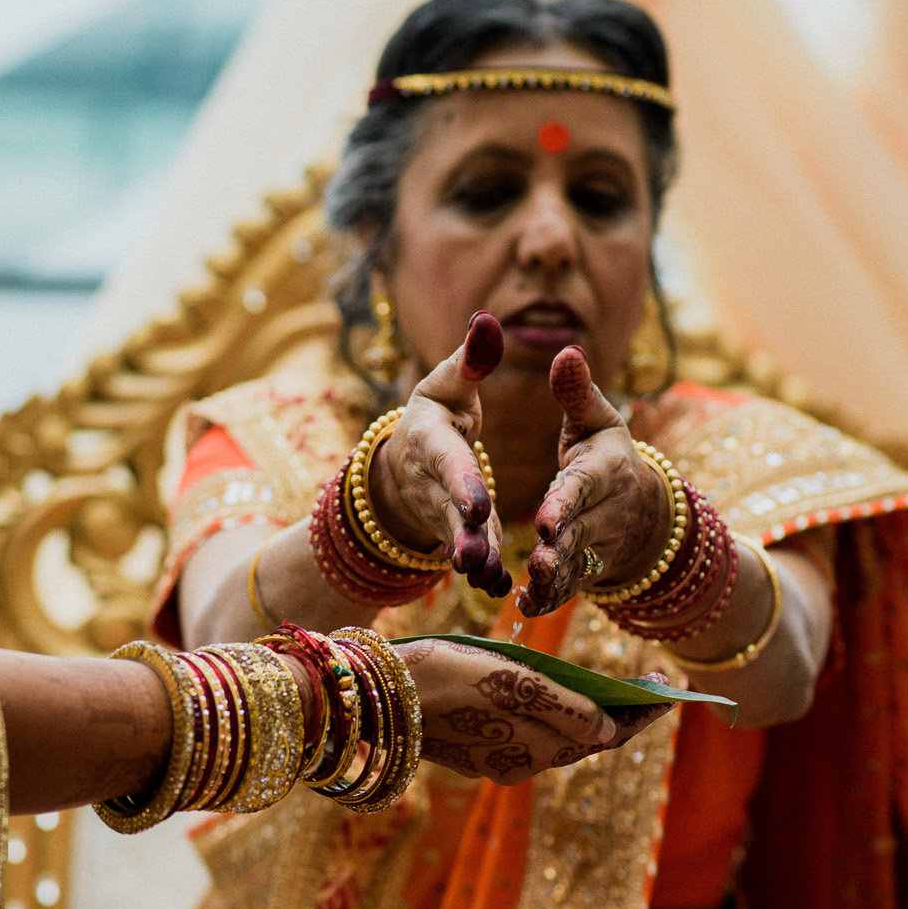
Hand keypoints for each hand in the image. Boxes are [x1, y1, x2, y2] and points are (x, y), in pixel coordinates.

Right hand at [367, 313, 511, 596]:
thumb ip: (470, 359)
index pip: (447, 462)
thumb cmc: (435, 415)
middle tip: (476, 556)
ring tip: (490, 579)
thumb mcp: (448, 384)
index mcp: (430, 441)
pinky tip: (503, 589)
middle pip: (447, 510)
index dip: (461, 483)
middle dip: (461, 534)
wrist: (404, 465)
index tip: (478, 504)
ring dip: (474, 561)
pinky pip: (470, 555)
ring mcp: (440, 514)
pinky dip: (485, 573)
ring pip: (457, 541)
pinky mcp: (455, 536)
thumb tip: (488, 320)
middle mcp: (431, 483)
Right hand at [400, 638, 671, 784]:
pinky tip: (560, 699)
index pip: (606, 735)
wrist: (377, 693)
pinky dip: (554, 719)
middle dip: (619, 716)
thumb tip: (607, 731)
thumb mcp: (511, 681)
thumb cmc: (446, 675)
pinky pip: (528, 736)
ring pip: (556, 740)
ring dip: (588, 719)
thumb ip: (565, 708)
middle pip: (584, 741)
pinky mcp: (474, 750)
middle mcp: (521, 764)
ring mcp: (496, 760)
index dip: (641, 715)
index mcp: (536, 750)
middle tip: (650, 689)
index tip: (672, 695)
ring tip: (615, 692)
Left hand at [521, 345, 671, 615]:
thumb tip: (566, 351)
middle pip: (581, 530)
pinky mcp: (588, 570)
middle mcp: (607, 511)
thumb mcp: (595, 420)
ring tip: (530, 584)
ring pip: (576, 563)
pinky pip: (570, 588)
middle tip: (536, 557)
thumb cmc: (606, 453)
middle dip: (560, 546)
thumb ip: (576, 392)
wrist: (642, 507)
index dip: (566, 502)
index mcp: (606, 470)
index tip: (544, 517)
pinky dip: (550, 600)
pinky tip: (525, 606)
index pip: (583, 486)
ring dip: (555, 577)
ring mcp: (600, 545)